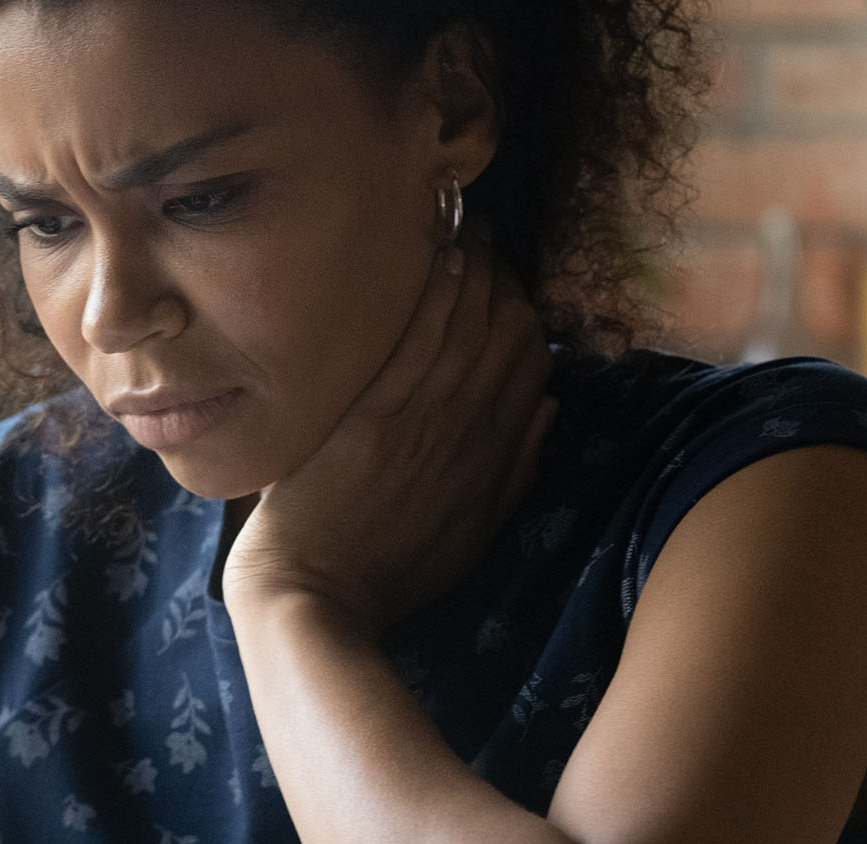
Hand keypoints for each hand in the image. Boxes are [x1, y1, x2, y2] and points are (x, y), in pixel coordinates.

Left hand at [222, 227, 555, 630]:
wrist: (316, 593)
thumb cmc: (386, 570)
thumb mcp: (473, 533)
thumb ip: (515, 471)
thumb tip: (551, 407)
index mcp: (492, 460)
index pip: (533, 370)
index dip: (532, 321)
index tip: (518, 286)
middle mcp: (466, 433)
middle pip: (508, 339)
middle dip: (507, 283)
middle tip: (497, 240)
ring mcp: (421, 422)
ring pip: (468, 332)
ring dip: (476, 275)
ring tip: (472, 228)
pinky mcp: (373, 417)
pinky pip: (417, 345)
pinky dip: (436, 299)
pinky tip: (445, 259)